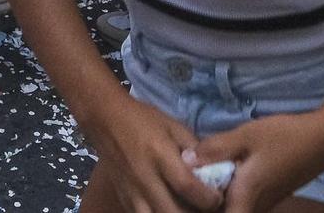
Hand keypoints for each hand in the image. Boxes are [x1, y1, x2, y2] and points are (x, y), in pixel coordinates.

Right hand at [77, 94, 220, 212]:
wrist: (105, 119)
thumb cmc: (143, 119)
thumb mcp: (174, 127)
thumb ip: (195, 150)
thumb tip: (216, 170)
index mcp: (160, 155)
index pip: (188, 187)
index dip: (209, 198)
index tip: (217, 196)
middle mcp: (145, 178)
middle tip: (204, 207)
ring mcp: (132, 193)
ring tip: (186, 208)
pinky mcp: (124, 200)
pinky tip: (169, 208)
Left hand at [192, 111, 323, 212]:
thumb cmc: (284, 137)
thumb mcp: (246, 135)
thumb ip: (215, 149)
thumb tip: (185, 160)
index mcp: (246, 196)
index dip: (202, 210)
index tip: (188, 198)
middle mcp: (256, 206)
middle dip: (207, 202)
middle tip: (190, 182)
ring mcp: (266, 203)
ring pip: (235, 207)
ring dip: (219, 196)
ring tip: (202, 175)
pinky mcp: (271, 196)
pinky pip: (244, 201)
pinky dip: (231, 192)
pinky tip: (223, 171)